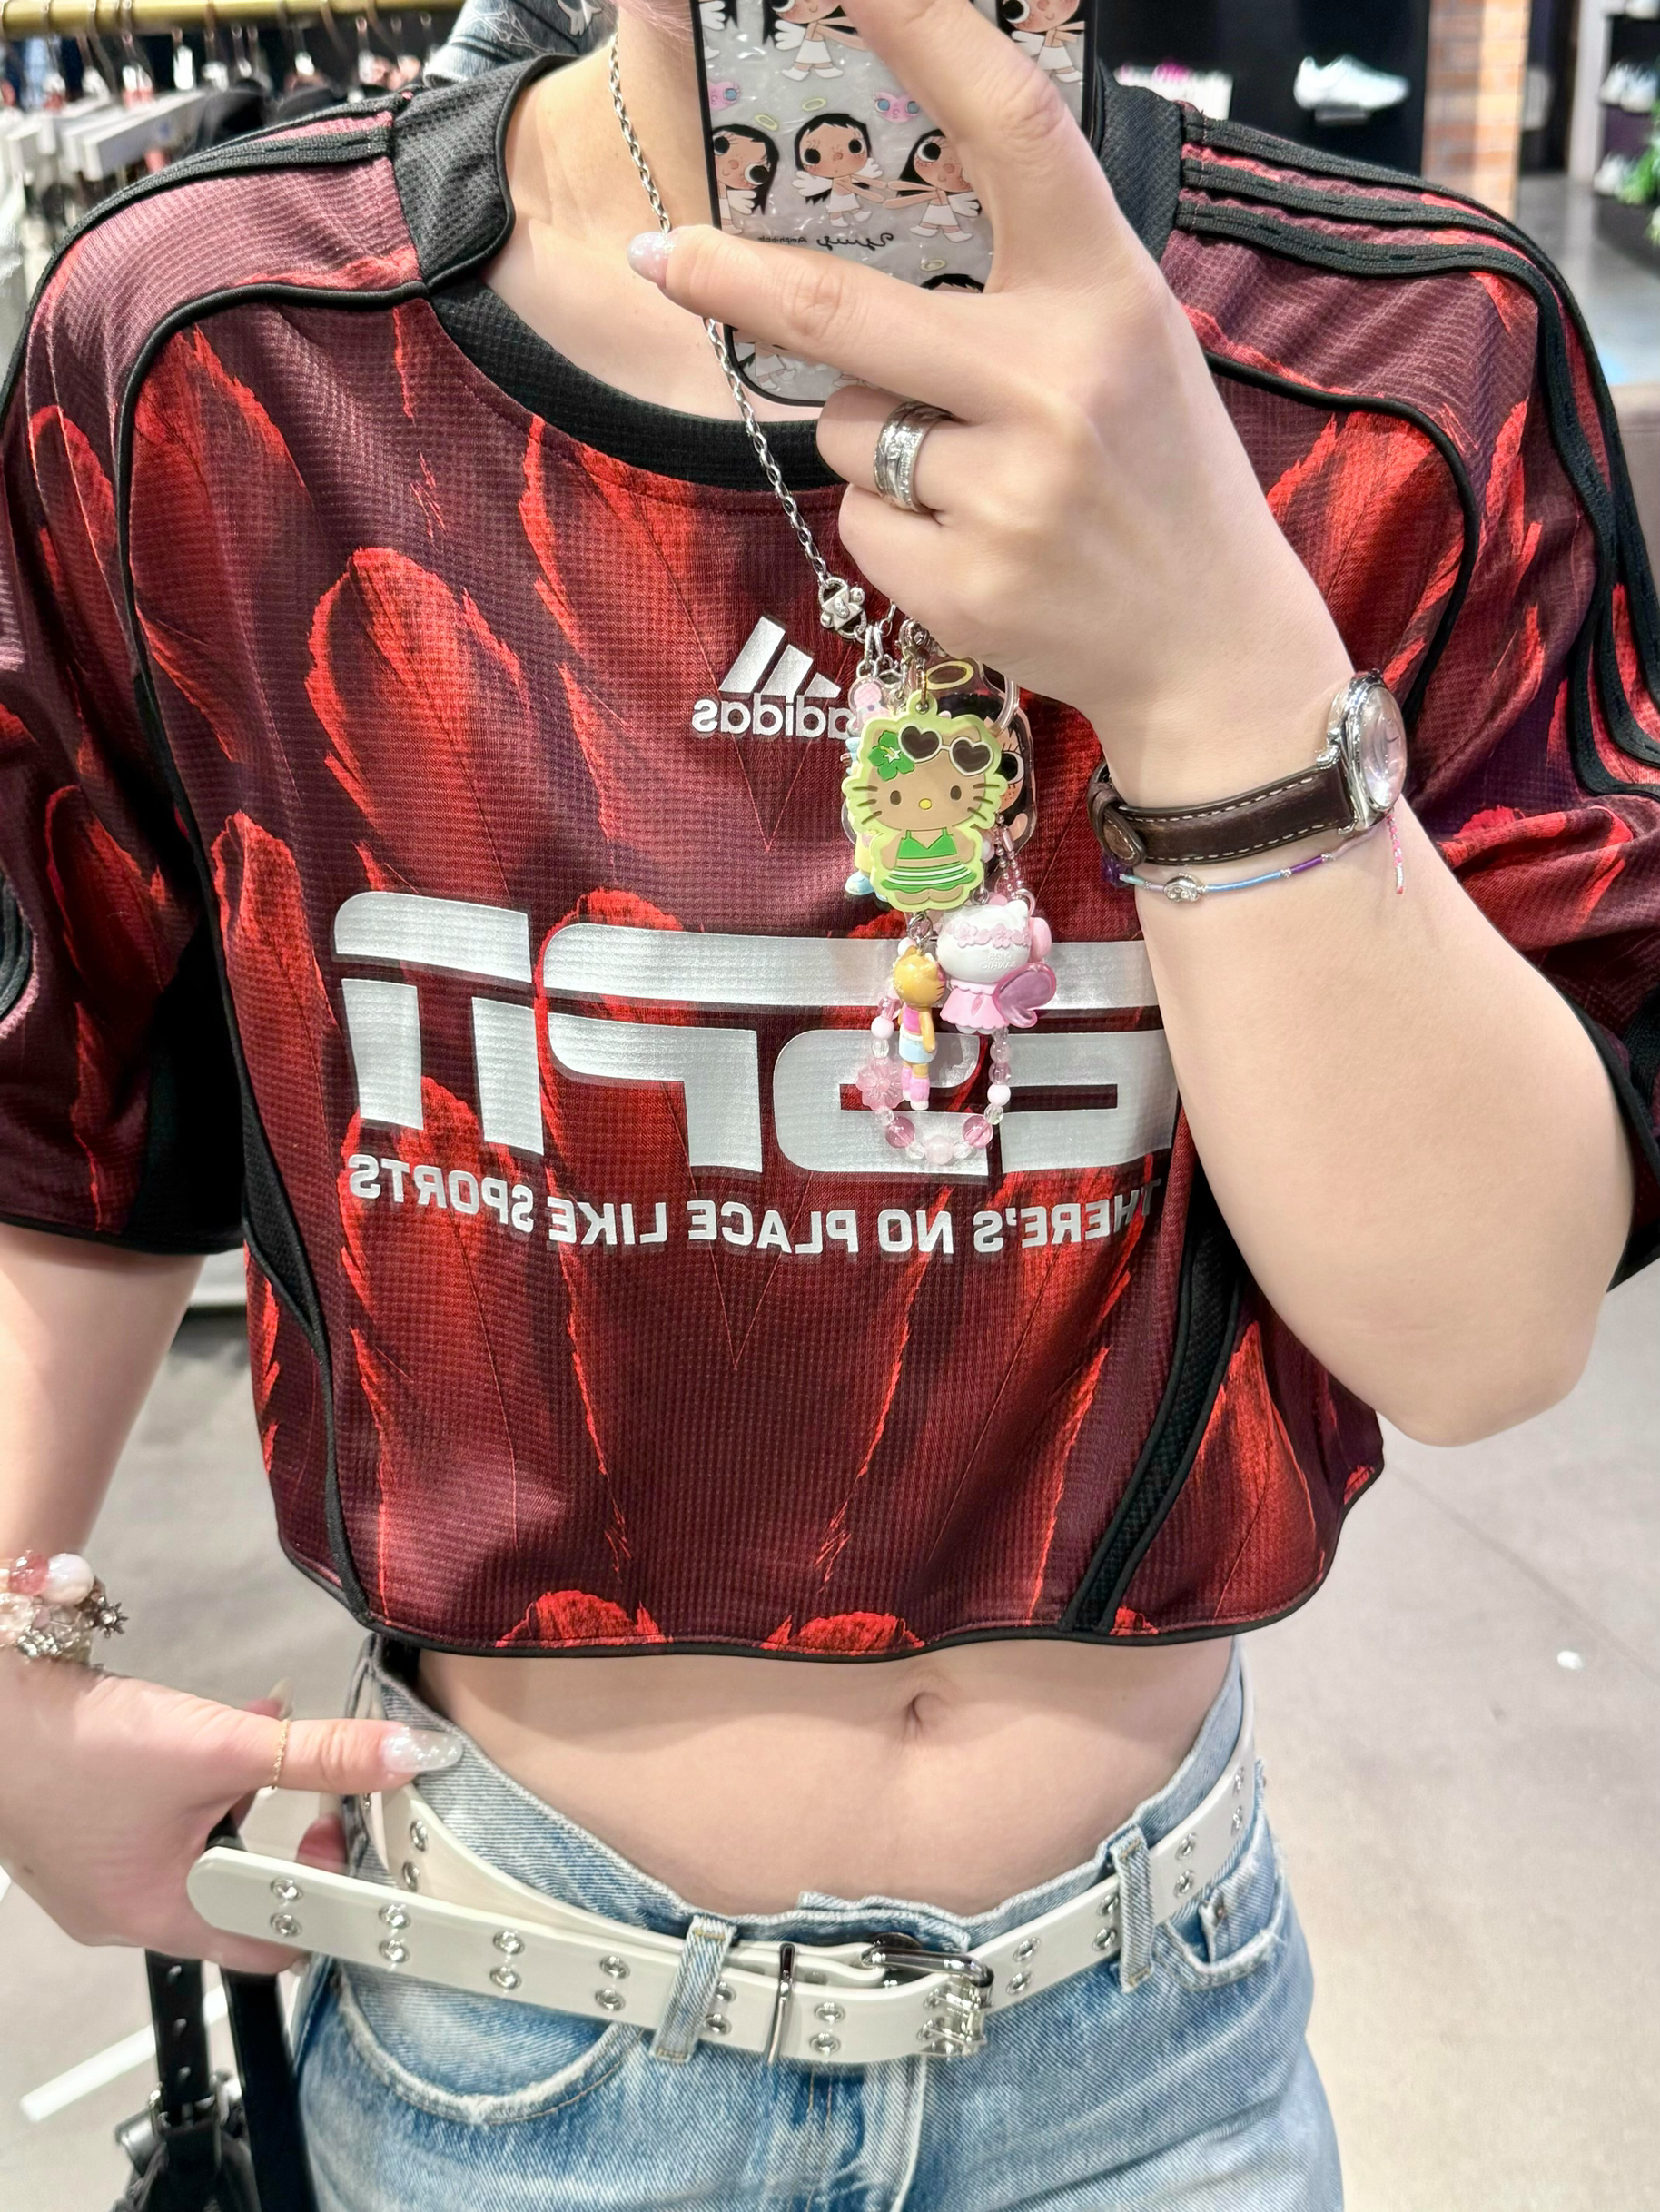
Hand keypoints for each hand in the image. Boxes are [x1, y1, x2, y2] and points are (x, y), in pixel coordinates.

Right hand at [0, 1655, 458, 1970]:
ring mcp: (101, 1874)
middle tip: (317, 1798)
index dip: (324, 1907)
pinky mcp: (87, 1833)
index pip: (268, 1947)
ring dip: (246, 1793)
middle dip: (284, 1837)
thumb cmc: (77, 1747)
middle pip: (238, 1891)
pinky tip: (223, 1728)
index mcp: (158, 1917)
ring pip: (202, 1845)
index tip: (354, 1855)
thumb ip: (318, 1755)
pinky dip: (202, 1780)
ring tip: (268, 1743)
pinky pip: (165, 1820)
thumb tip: (401, 1756)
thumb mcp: (221, 1748)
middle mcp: (126, 1909)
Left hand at [629, 0, 1352, 803]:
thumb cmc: (1162, 480)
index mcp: (1109, 293)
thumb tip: (869, 244)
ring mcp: (1008, 489)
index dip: (925, 34)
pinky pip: (863, 522)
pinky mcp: (964, 582)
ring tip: (981, 482)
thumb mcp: (1130, 345)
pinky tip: (977, 549)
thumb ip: (1028, 286)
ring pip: (850, 430)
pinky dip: (895, 531)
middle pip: (845, 309)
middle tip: (659, 254)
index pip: (1013, 129)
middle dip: (733, 279)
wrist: (1214, 649)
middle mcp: (1058, 380)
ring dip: (879, 444)